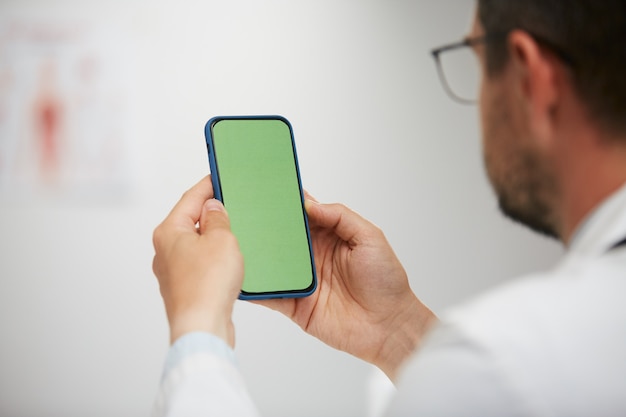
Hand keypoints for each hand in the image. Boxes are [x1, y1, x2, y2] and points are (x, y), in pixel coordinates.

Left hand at [152, 176, 243, 346]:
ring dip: (215, 240)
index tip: (219, 176)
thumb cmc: (207, 286)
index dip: (208, 186)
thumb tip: (212, 208)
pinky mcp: (185, 290)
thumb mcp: (221, 239)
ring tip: (237, 235)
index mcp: (169, 232)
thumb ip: (217, 218)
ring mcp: (173, 273)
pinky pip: (201, 266)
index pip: (190, 198)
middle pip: (191, 222)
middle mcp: (165, 251)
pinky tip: (231, 262)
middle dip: (212, 214)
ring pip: (197, 246)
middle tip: (233, 205)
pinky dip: (215, 260)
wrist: (202, 328)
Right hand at [258, 197, 436, 380]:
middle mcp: (312, 255)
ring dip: (256, 253)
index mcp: (329, 235)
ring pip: (271, 263)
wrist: (389, 326)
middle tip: (246, 210)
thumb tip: (310, 204)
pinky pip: (270, 294)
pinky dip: (255, 288)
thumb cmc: (386, 281)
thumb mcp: (370, 237)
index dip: (288, 201)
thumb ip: (340, 216)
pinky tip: (242, 277)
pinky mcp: (295, 305)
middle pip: (281, 235)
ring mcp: (301, 280)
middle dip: (265, 223)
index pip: (303, 213)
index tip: (270, 188)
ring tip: (238, 239)